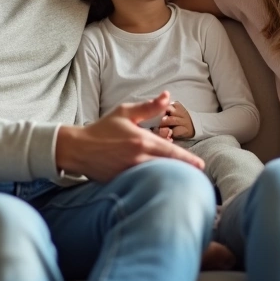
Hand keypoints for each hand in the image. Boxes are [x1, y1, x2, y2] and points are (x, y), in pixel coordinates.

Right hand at [55, 91, 204, 181]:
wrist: (78, 148)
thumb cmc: (103, 129)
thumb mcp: (125, 112)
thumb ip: (149, 107)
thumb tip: (168, 96)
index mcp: (141, 141)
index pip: (171, 152)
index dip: (188, 160)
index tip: (201, 166)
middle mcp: (137, 158)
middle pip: (167, 168)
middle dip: (182, 172)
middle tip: (196, 176)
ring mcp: (129, 172)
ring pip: (156, 177)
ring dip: (168, 178)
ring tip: (180, 181)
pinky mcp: (122, 182)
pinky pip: (141, 183)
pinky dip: (151, 183)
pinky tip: (159, 184)